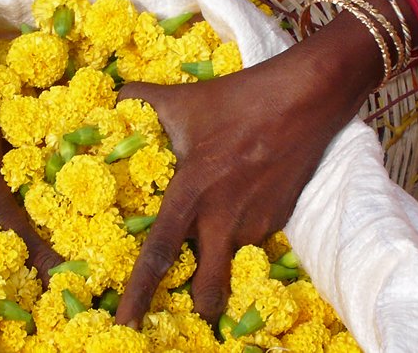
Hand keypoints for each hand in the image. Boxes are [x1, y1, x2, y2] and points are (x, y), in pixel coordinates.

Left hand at [111, 33, 380, 325]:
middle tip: (188, 309)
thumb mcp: (183, 101)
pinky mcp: (278, 220)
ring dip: (220, 258)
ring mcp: (254, 224)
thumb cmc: (237, 100)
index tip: (125, 323)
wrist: (305, 99)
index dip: (139, 294)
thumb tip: (112, 94)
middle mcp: (221, 219)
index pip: (157, 254)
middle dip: (199, 303)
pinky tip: (240, 204)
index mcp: (190, 194)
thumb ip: (141, 101)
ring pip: (228, 257)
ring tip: (216, 233)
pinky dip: (239, 232)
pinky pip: (251, 238)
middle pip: (207, 284)